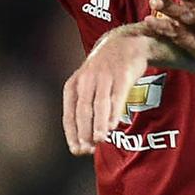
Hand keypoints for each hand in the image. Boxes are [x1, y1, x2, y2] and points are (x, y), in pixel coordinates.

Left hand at [61, 27, 152, 155]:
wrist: (125, 43)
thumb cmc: (104, 71)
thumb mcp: (87, 84)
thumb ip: (85, 109)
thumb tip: (84, 141)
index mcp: (74, 85)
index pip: (69, 114)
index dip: (72, 134)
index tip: (76, 150)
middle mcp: (87, 80)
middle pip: (83, 110)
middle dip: (84, 131)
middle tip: (87, 150)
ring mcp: (105, 76)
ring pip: (99, 104)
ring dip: (99, 124)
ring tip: (99, 140)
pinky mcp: (122, 75)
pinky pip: (117, 96)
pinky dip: (114, 112)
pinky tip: (113, 126)